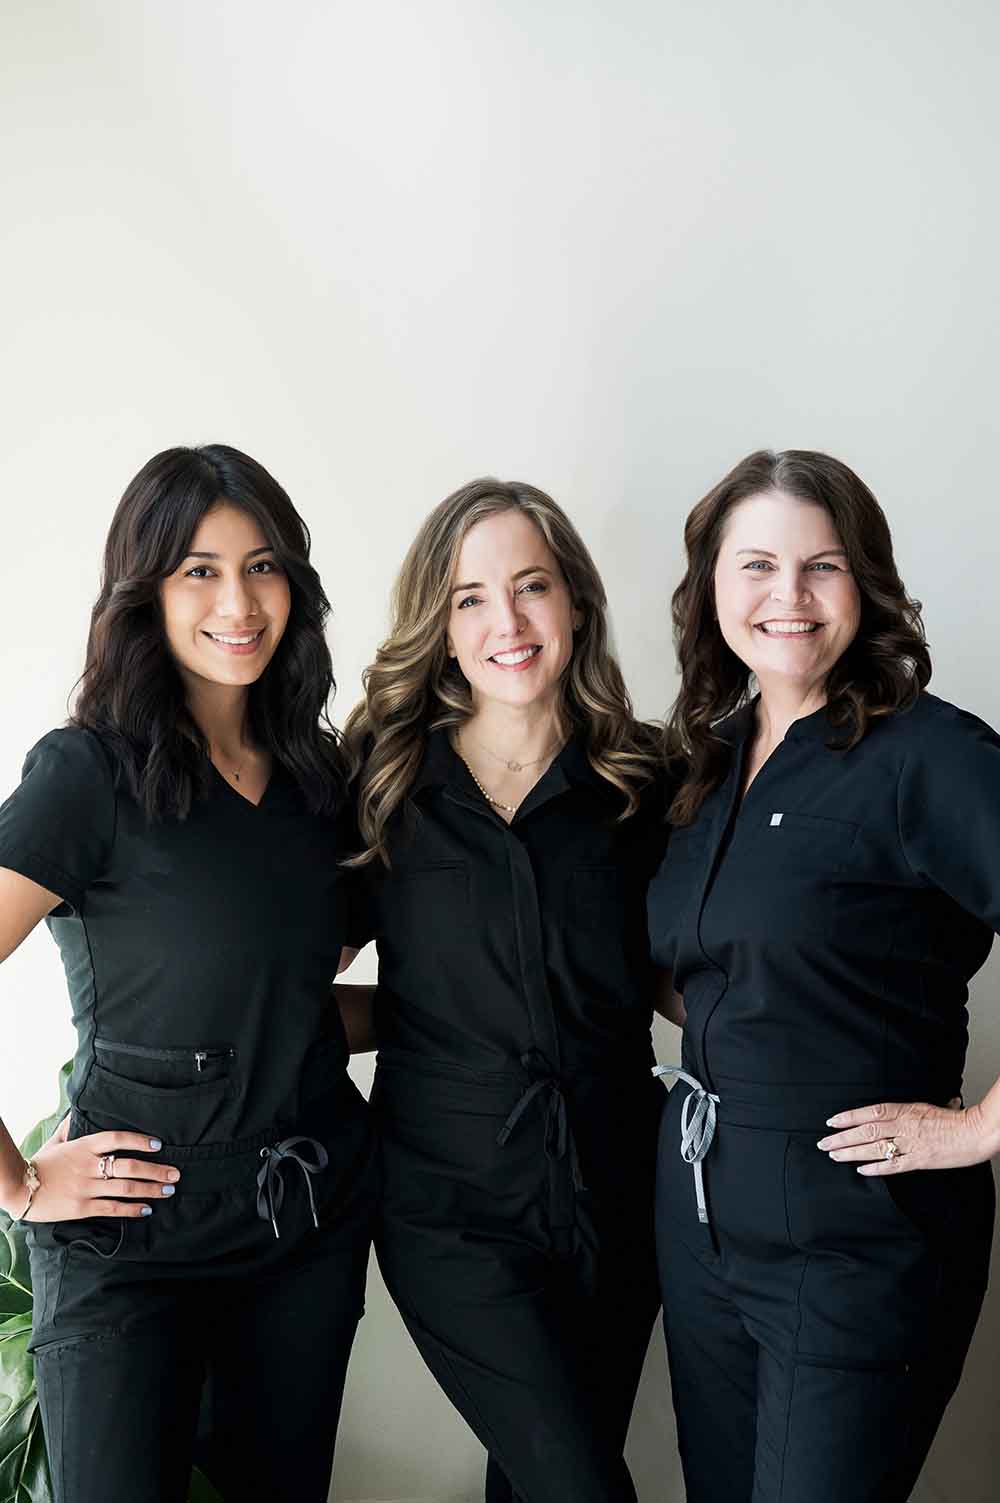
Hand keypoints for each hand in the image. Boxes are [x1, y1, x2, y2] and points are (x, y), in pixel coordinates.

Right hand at [8, 1130, 180, 1220]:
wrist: (19, 1189)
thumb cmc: (40, 1163)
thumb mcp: (57, 1140)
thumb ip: (71, 1127)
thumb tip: (78, 1112)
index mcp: (84, 1146)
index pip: (118, 1138)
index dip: (140, 1140)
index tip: (158, 1144)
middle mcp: (89, 1166)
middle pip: (129, 1166)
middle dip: (156, 1170)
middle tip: (175, 1173)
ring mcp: (86, 1188)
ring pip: (125, 1188)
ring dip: (150, 1189)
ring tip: (168, 1190)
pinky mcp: (82, 1208)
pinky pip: (112, 1209)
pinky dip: (132, 1209)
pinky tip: (147, 1209)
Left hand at [817, 1097, 993, 1174]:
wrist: (976, 1132)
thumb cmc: (955, 1119)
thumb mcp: (927, 1106)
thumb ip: (909, 1110)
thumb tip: (894, 1110)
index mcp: (905, 1110)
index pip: (870, 1112)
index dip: (848, 1117)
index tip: (831, 1122)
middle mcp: (904, 1125)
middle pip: (866, 1131)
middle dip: (842, 1137)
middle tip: (823, 1142)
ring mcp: (911, 1144)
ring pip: (874, 1148)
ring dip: (852, 1152)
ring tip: (835, 1155)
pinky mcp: (920, 1160)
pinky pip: (893, 1165)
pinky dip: (875, 1168)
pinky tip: (861, 1170)